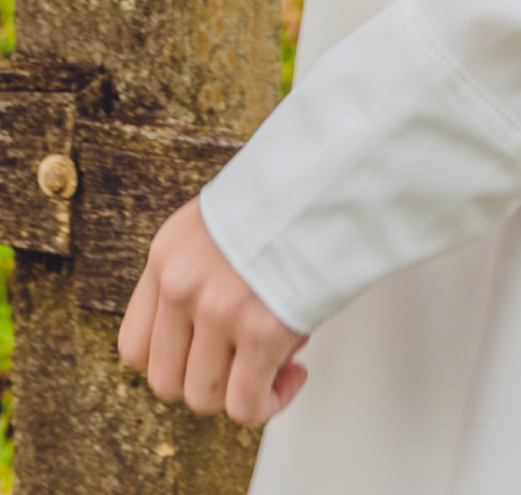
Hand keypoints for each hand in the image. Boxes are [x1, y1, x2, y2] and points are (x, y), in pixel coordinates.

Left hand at [118, 197, 308, 423]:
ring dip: (240, 390)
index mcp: (167, 255)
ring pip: (204, 396)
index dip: (172, 361)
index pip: (134, 345)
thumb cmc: (291, 192)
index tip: (203, 355)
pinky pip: (247, 404)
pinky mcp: (261, 330)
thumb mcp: (224, 221)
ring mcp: (218, 309)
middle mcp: (181, 284)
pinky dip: (269, 403)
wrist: (333, 171)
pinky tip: (292, 376)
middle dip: (207, 380)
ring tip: (275, 364)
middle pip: (165, 380)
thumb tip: (222, 332)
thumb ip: (206, 272)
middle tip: (243, 360)